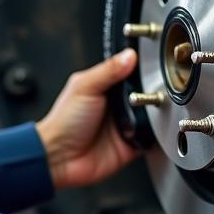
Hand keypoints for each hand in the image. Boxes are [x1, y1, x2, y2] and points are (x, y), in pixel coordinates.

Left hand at [35, 50, 140, 189]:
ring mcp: (124, 125)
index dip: (140, 70)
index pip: (129, 73)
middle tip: (152, 91)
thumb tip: (128, 56)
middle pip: (144, 95)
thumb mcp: (85, 87)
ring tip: (150, 110)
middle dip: (150, 94)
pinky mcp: (131, 145)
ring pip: (150, 116)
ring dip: (152, 114)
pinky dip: (152, 135)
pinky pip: (150, 138)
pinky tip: (149, 129)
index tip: (152, 66)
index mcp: (104, 88)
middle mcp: (116, 106)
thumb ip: (107, 70)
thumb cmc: (63, 122)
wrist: (60, 157)